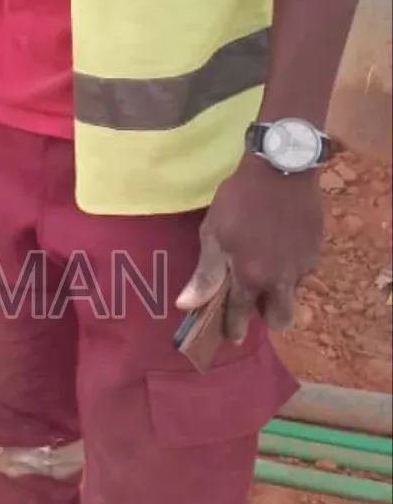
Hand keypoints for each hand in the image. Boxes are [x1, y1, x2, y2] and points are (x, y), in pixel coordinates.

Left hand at [176, 155, 322, 342]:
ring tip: (262, 267)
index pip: (241, 315)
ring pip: (292, 294)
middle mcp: (281, 279)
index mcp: (251, 276)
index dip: (233, 328)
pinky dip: (289, 268)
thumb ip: (205, 274)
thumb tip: (186, 306)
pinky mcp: (316, 250)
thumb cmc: (239, 199)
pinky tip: (277, 247)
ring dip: (278, 290)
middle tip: (252, 302)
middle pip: (280, 318)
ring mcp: (303, 265)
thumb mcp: (213, 233)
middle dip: (266, 317)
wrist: (282, 167)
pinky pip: (302, 271)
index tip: (230, 336)